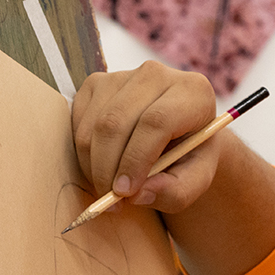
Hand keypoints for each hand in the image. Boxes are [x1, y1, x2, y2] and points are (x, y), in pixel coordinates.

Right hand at [72, 61, 220, 213]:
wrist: (175, 135)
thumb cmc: (189, 157)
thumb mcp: (195, 180)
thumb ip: (176, 192)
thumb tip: (139, 194)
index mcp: (193, 91)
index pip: (156, 121)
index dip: (136, 159)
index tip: (125, 192)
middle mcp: (156, 74)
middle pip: (116, 122)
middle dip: (107, 169)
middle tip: (111, 200)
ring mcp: (122, 75)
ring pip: (94, 125)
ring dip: (93, 165)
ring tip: (108, 188)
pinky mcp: (97, 82)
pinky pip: (79, 122)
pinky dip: (84, 153)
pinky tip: (102, 166)